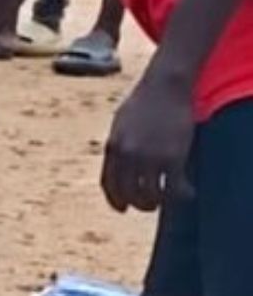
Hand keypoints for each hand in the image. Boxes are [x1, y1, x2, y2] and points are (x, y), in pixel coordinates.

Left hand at [101, 67, 195, 212]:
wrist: (163, 86)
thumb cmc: (143, 102)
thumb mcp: (120, 123)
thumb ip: (118, 145)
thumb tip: (118, 163)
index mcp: (112, 147)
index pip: (108, 184)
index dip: (115, 200)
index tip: (122, 209)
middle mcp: (127, 155)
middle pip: (128, 194)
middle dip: (138, 204)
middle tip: (149, 205)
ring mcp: (149, 157)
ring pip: (151, 196)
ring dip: (159, 202)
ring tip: (167, 199)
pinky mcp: (172, 157)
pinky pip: (174, 188)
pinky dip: (181, 195)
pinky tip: (187, 192)